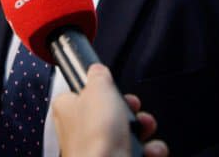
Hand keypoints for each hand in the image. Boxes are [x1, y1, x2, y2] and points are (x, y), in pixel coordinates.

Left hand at [52, 64, 168, 156]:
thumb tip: (97, 70)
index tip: (115, 88)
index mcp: (68, 109)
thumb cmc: (96, 135)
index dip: (103, 89)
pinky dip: (149, 151)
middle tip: (134, 110)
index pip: (82, 93)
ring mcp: (98, 150)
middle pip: (110, 113)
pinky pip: (137, 153)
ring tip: (146, 129)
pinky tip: (151, 151)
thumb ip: (98, 75)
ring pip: (126, 134)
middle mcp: (80, 131)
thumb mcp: (98, 88)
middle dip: (131, 111)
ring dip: (143, 131)